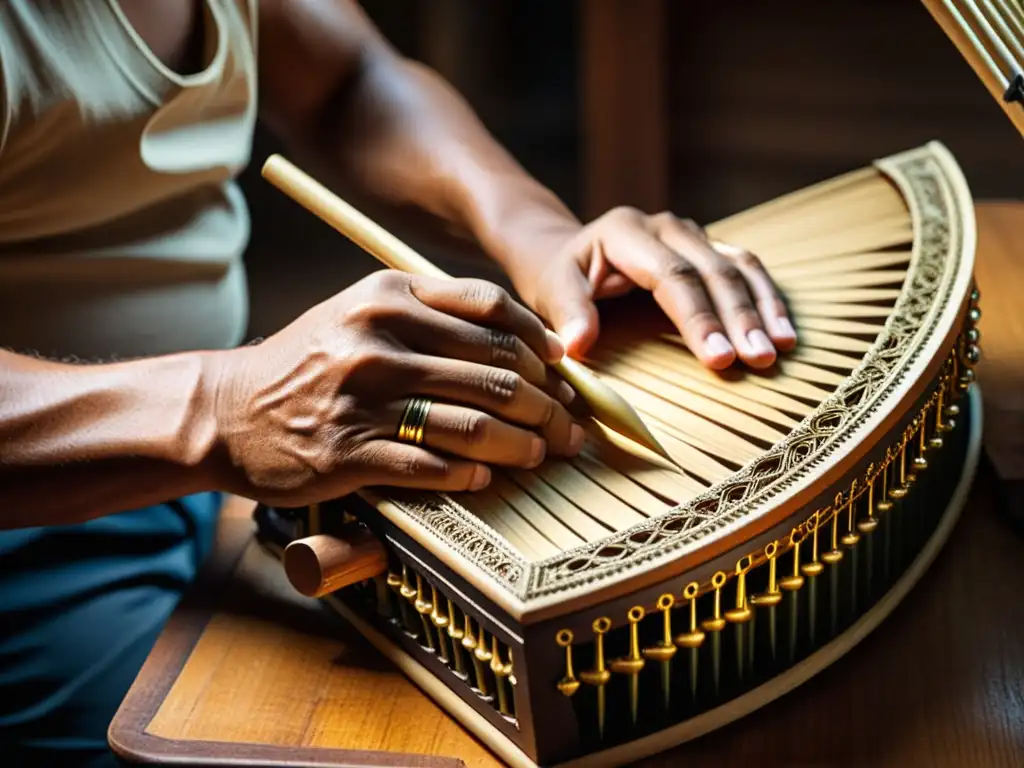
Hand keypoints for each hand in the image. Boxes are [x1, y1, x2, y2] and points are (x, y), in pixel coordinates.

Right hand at [207, 271, 582, 505]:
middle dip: (547, 404)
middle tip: (567, 426)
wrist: (228, 409)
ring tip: (539, 453)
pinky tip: (487, 476)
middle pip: (496, 370)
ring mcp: (363, 398)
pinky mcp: (349, 453)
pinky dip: (472, 474)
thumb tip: (524, 342)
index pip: (493, 310)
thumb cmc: (312, 361)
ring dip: (522, 444)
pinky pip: (435, 467)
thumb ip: (434, 314)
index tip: (561, 371)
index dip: (541, 342)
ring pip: (475, 423)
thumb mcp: (363, 312)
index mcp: (388, 294)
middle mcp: (378, 339)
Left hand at [506, 207, 796, 369]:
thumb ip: (566, 313)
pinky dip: (766, 300)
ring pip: (738, 265)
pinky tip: (784, 332)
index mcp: (626, 231)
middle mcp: (665, 227)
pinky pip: (745, 270)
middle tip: (760, 359)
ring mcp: (691, 235)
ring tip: (782, 349)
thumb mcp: (549, 290)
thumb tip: (577, 346)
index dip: (698, 317)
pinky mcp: (707, 249)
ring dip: (762, 308)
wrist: (565, 252)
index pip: (672, 275)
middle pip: (712, 270)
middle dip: (739, 317)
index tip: (719, 360)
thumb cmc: (558, 277)